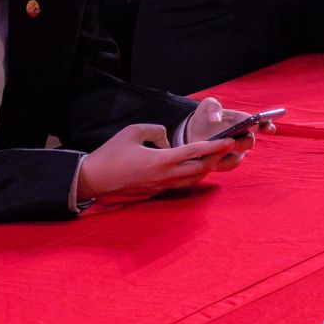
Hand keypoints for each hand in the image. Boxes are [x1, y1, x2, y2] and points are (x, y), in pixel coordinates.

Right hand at [78, 123, 237, 201]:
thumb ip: (156, 130)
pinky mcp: (156, 193)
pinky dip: (192, 176)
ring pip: (193, 180)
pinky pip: (181, 185)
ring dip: (206, 169)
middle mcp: (166, 176)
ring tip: (215, 158)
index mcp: (162, 160)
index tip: (230, 141)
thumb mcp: (133, 131)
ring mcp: (161, 187)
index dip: (215, 146)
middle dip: (216, 158)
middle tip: (228, 149)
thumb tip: (168, 140)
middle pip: (200, 169)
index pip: (196, 152)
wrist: (93, 179)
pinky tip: (195, 169)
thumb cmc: (111, 153)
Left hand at [184, 97, 270, 169]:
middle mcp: (244, 137)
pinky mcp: (226, 162)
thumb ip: (213, 106)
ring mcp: (236, 151)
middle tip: (232, 141)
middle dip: (242, 143)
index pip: (262, 124)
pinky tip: (210, 161)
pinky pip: (227, 165)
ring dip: (228, 157)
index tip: (262, 127)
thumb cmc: (205, 116)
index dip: (267, 126)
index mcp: (245, 121)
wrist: (194, 131)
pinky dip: (220, 164)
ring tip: (217, 152)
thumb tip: (216, 119)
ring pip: (238, 157)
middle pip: (249, 142)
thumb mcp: (206, 106)